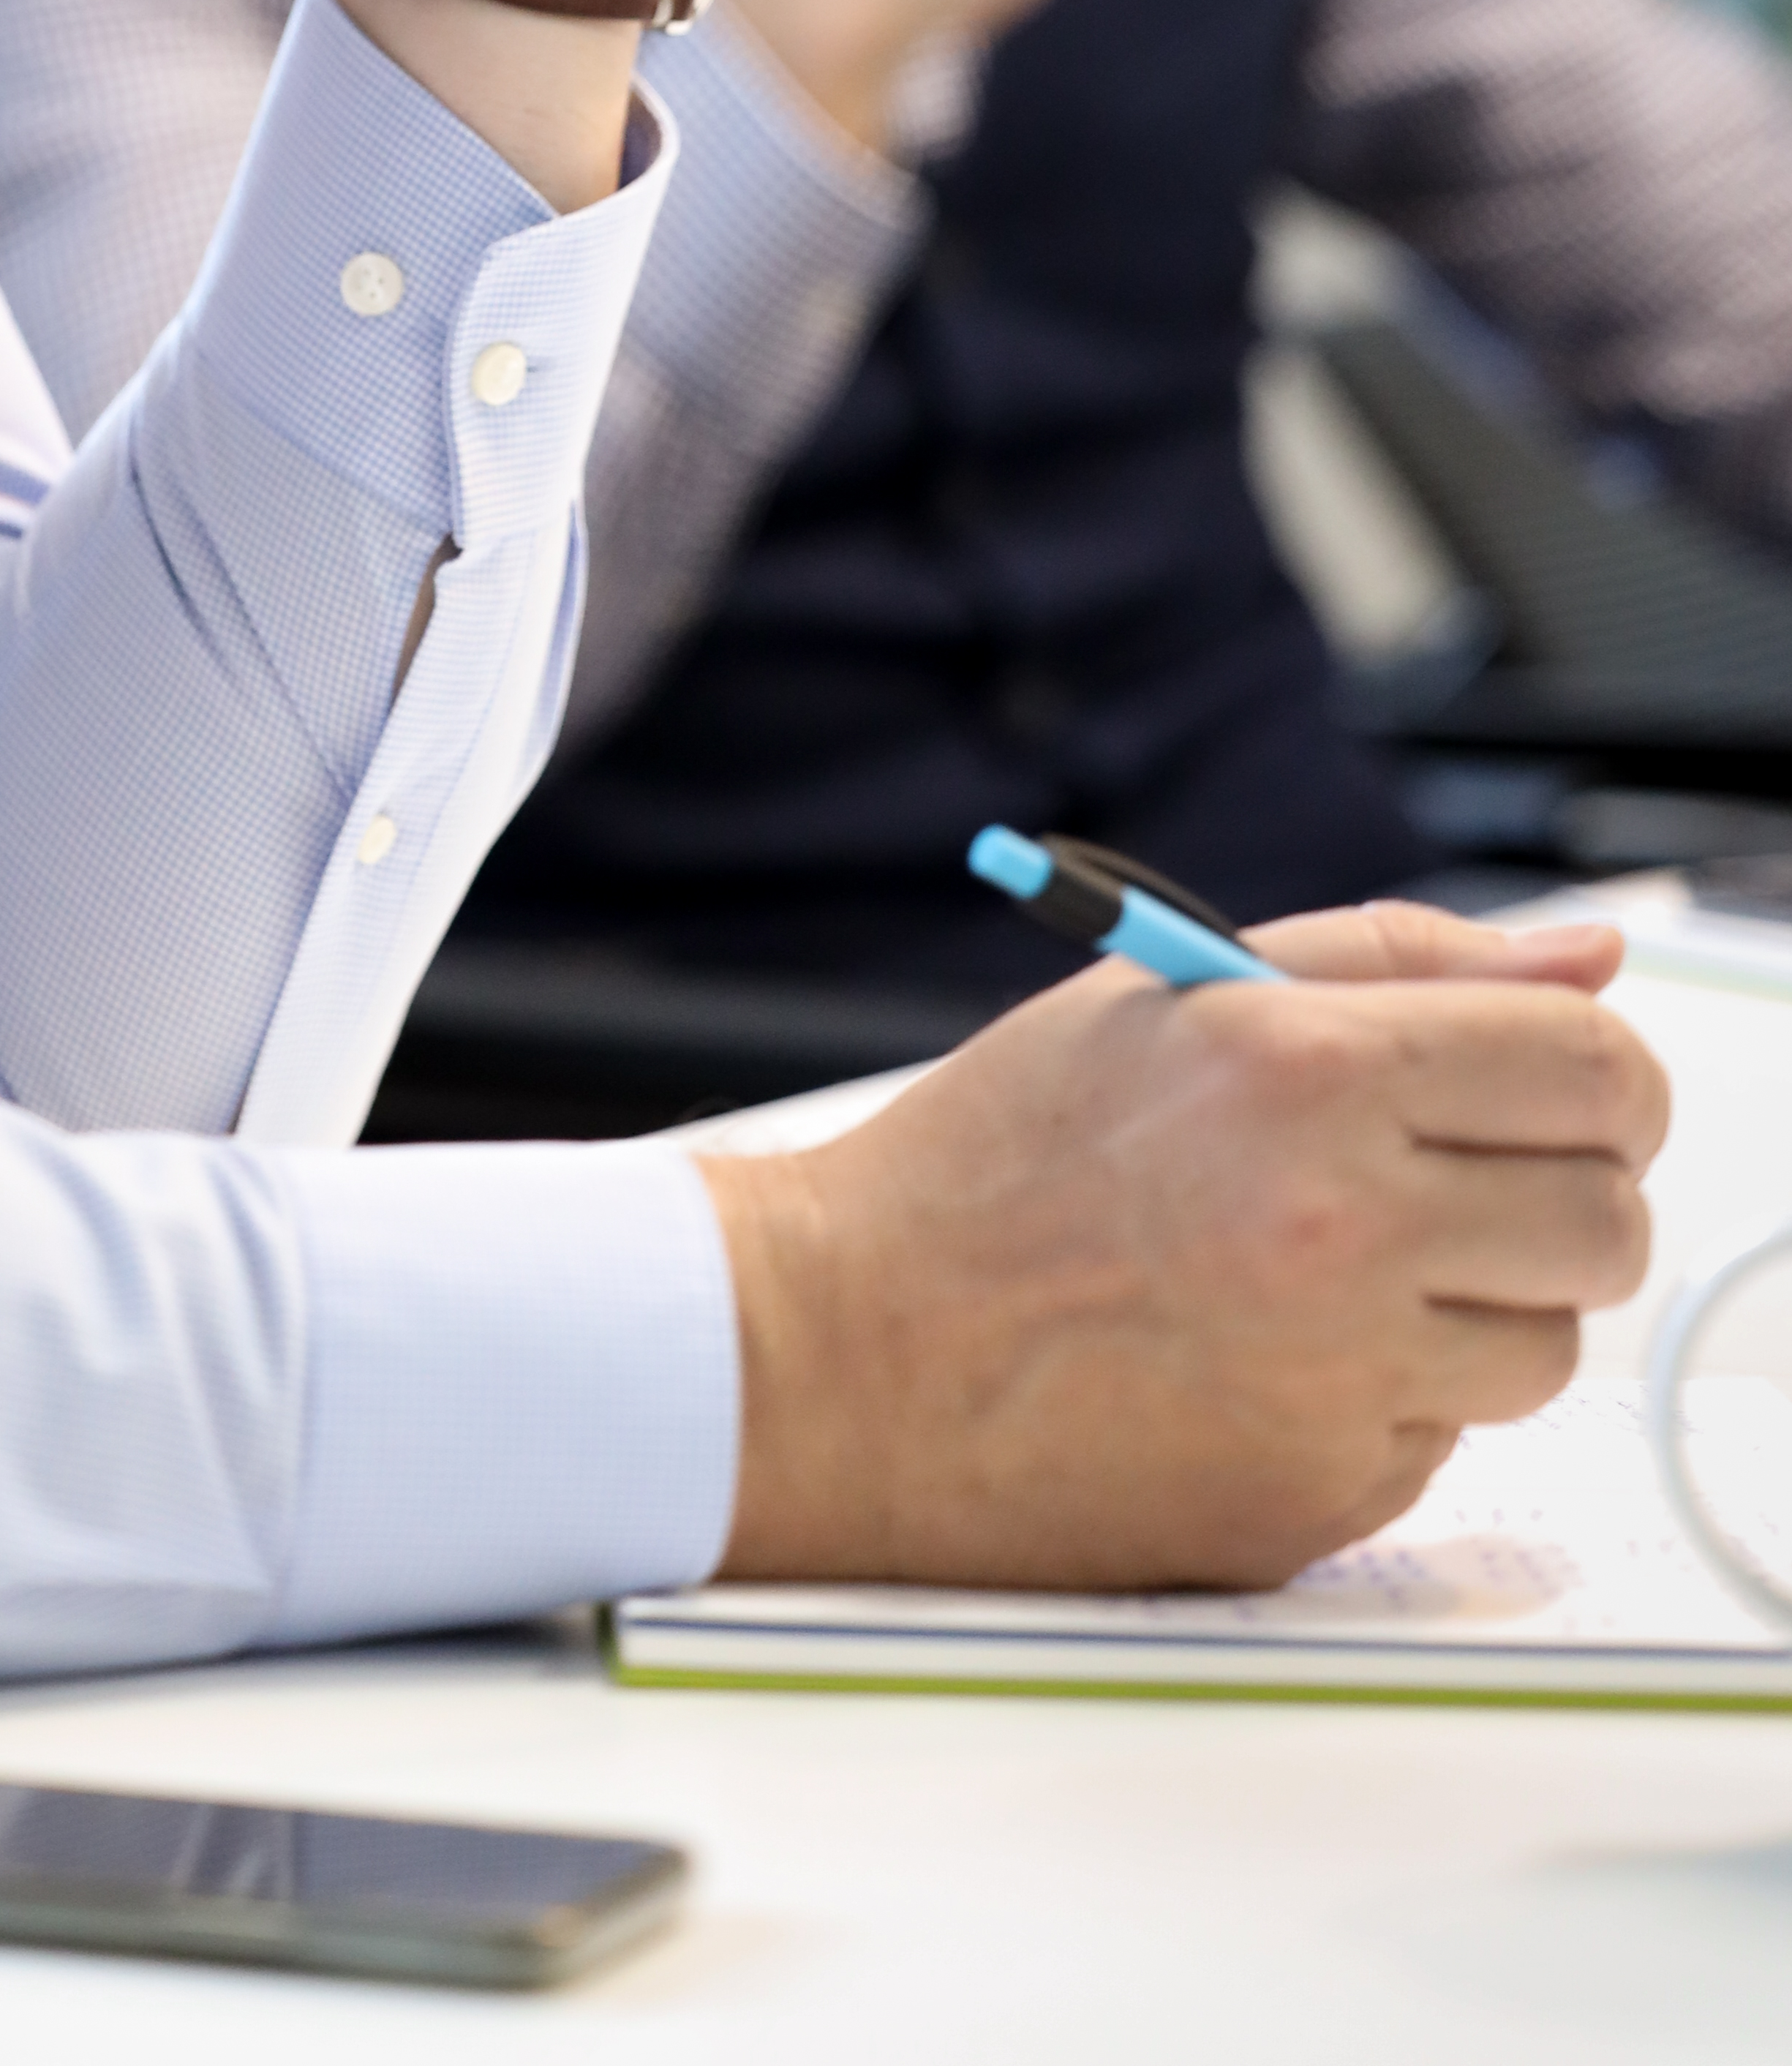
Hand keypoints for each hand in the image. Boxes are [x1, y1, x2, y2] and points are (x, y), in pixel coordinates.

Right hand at [694, 901, 1667, 1591]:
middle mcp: (1342, 1228)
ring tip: (1328, 1267)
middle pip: (1606, 1219)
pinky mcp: (1320, 1498)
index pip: (1596, 1071)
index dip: (1599, 1074)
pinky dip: (1383, 1396)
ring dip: (1475, 1303)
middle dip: (1558, 1190)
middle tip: (1449, 1178)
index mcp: (1307, 1071)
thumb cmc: (999, 1156)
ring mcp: (1338, 1381)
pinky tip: (1263, 1354)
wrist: (853, 1350)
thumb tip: (1586, 967)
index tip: (1560, 1088)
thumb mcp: (1172, 992)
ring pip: (1546, 1344)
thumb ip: (1396, 960)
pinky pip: (1439, 1439)